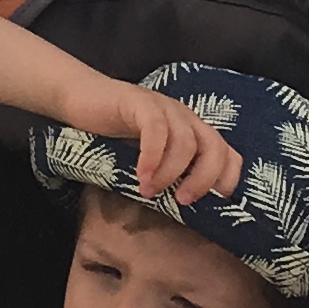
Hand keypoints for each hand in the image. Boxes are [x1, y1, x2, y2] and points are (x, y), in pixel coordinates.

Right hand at [105, 84, 241, 207]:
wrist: (79, 98)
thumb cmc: (114, 134)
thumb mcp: (149, 158)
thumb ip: (167, 174)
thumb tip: (181, 209)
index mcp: (193, 132)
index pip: (229, 154)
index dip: (227, 181)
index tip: (210, 207)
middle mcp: (185, 118)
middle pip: (215, 148)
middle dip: (204, 180)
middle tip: (182, 202)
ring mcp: (165, 107)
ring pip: (186, 142)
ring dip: (170, 173)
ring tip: (150, 191)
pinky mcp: (140, 102)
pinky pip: (156, 130)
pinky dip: (152, 157)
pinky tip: (140, 176)